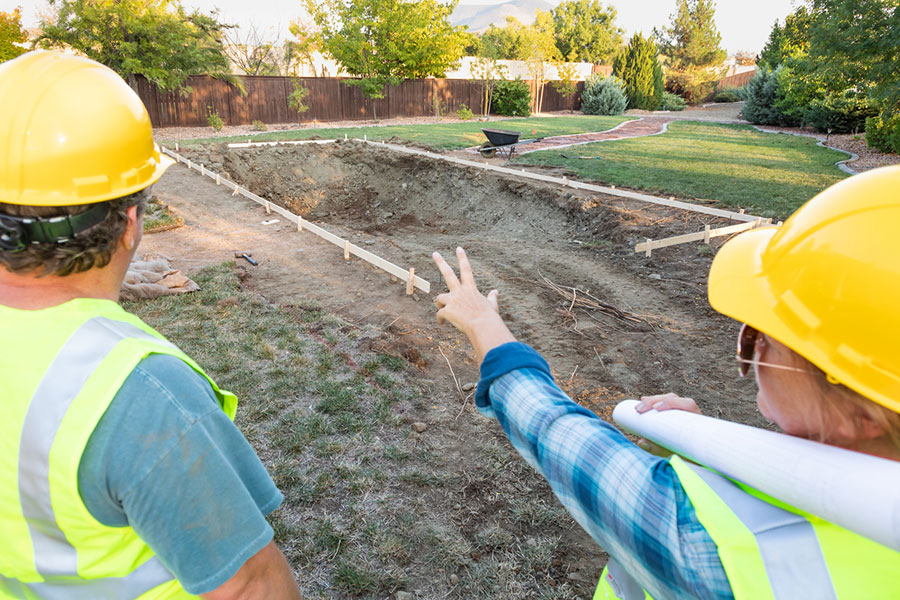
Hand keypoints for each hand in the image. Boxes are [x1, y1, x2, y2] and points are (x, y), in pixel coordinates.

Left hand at [432, 247, 515, 362]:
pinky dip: (440, 319)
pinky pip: (439, 314)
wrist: (483, 327)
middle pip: (448, 274)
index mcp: (471, 289)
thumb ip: (492, 297)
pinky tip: (442, 323)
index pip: (466, 270)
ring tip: (441, 310)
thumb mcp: (492, 305)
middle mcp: (460, 292)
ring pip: (439, 298)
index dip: (462, 258)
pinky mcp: (447, 311)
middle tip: (435, 253)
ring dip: (439, 304)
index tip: (458, 248)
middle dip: (441, 262)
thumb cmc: (489, 318)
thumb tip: (496, 292)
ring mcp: (452, 301)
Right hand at [634, 394, 700, 456]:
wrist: (695, 460)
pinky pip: (665, 406)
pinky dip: (654, 403)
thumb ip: (660, 450)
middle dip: (654, 401)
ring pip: (667, 400)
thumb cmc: (689, 458)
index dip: (671, 403)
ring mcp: (683, 414)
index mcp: (698, 422)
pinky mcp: (675, 417)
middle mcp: (691, 414)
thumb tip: (641, 442)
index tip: (656, 408)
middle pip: (673, 399)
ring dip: (652, 401)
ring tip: (638, 408)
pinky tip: (643, 401)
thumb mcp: (677, 456)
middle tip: (639, 410)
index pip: (687, 404)